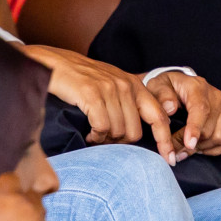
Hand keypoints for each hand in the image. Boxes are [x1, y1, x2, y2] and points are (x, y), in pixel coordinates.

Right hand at [24, 44, 172, 154]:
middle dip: (121, 142)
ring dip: (105, 140)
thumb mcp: (110, 84)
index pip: (159, 117)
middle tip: (106, 141)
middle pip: (135, 132)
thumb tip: (139, 131)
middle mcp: (126, 86)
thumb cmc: (79, 77)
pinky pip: (101, 127)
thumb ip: (127, 102)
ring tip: (94, 136)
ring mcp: (109, 89)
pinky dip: (95, 136)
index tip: (169, 159)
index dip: (164, 141)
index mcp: (135, 85)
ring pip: (118, 131)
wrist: (51, 62)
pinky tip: (88, 134)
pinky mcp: (92, 94)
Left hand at [144, 71, 220, 159]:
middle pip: (209, 129)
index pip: (201, 110)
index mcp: (197, 87)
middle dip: (190, 144)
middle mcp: (216, 97)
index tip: (188, 144)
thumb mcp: (155, 85)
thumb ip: (160, 95)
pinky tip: (200, 148)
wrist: (180, 84)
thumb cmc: (166, 87)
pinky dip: (214, 149)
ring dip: (202, 148)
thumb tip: (170, 109)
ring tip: (185, 149)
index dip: (195, 129)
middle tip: (174, 151)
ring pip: (220, 138)